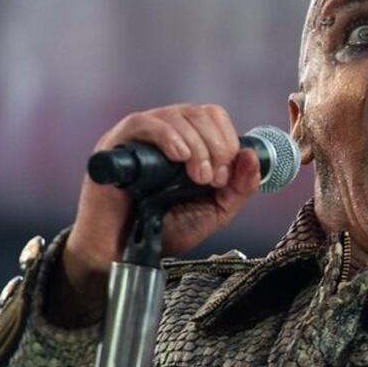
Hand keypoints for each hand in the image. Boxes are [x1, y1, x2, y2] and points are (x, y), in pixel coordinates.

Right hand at [49, 104, 260, 324]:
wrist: (124, 253)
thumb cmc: (166, 229)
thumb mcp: (215, 211)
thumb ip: (239, 187)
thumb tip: (252, 155)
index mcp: (189, 143)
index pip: (214, 118)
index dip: (227, 142)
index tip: (223, 178)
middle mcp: (166, 133)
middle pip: (200, 114)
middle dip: (216, 147)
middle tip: (211, 180)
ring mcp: (140, 136)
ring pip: (177, 116)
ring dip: (197, 146)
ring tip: (196, 178)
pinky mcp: (115, 144)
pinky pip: (144, 123)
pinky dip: (168, 136)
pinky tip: (179, 157)